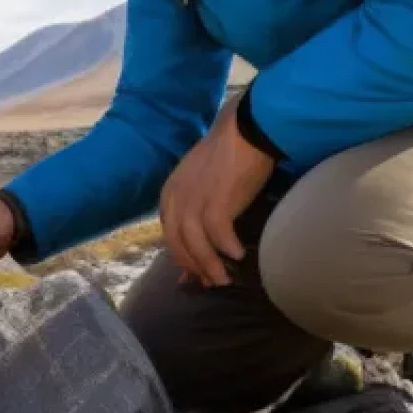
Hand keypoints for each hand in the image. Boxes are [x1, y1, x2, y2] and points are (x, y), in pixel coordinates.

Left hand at [159, 97, 275, 287]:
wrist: (243, 131)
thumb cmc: (226, 156)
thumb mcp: (201, 183)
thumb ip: (195, 209)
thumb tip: (201, 241)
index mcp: (170, 193)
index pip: (169, 235)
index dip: (182, 256)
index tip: (196, 272)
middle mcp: (176, 199)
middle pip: (178, 244)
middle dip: (193, 266)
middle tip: (212, 281)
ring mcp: (194, 201)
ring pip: (195, 245)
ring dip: (209, 266)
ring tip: (225, 279)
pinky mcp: (216, 201)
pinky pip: (218, 235)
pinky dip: (227, 248)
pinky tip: (238, 254)